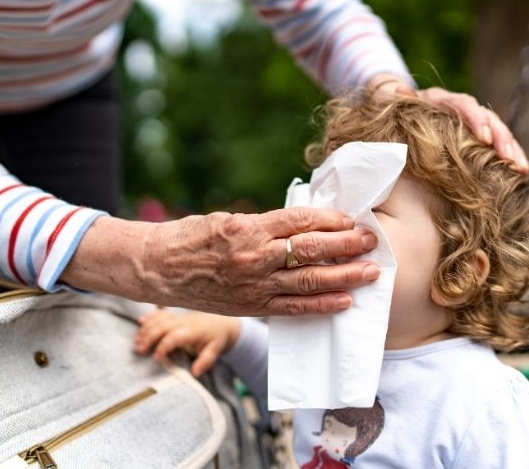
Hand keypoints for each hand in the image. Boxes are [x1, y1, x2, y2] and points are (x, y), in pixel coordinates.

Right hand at [61, 209, 380, 316]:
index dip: (330, 220)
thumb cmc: (191, 238)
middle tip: (372, 241)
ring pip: (308, 281)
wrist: (157, 269)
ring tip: (369, 271)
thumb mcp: (227, 219)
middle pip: (311, 250)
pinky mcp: (251, 306)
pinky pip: (293, 308)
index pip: (299, 221)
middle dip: (346, 245)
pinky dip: (321, 306)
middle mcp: (253, 256)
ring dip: (344, 276)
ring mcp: (254, 285)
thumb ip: (264, 224)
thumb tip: (302, 223)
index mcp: (247, 228)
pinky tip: (344, 302)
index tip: (351, 219)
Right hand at [135, 309, 239, 376]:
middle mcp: (185, 322)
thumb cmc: (216, 339)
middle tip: (141, 350)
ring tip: (137, 341)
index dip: (164, 346)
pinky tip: (140, 322)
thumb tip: (194, 373)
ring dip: (147, 329)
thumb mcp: (215, 351)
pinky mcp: (176, 315)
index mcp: (194, 331)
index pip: (175, 336)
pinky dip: (150, 317)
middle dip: (150, 337)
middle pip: (163, 326)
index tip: (156, 358)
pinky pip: (161, 313)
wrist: (222, 322)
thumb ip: (205, 361)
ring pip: (160, 319)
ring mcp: (179, 317)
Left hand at [366, 73, 528, 172]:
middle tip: (509, 157)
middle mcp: (461, 107)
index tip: (483, 138)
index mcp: (442, 100)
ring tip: (520, 168)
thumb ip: (398, 98)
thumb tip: (397, 89)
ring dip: (511, 148)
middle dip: (500, 138)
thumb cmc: (397, 110)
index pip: (463, 105)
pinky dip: (510, 155)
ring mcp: (472, 121)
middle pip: (487, 118)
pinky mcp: (478, 135)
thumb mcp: (396, 103)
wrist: (402, 107)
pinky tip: (521, 171)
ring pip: (498, 131)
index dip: (475, 120)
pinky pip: (498, 144)